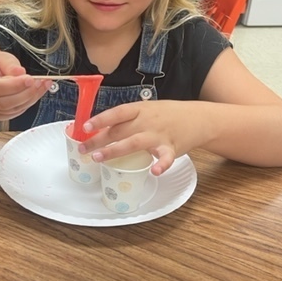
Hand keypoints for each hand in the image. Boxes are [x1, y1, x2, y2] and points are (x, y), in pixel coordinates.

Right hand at [0, 51, 51, 120]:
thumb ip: (9, 64)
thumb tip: (20, 72)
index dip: (14, 85)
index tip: (29, 79)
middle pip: (4, 102)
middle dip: (26, 93)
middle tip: (39, 82)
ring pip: (12, 109)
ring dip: (30, 98)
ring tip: (42, 86)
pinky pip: (16, 112)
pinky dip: (29, 103)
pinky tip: (37, 93)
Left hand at [78, 100, 205, 175]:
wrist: (199, 118)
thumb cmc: (167, 115)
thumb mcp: (147, 110)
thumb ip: (128, 119)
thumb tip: (102, 130)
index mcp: (140, 109)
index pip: (117, 112)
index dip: (101, 119)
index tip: (85, 127)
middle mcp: (148, 121)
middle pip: (120, 130)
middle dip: (99, 140)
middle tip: (83, 149)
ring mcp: (160, 134)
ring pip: (135, 142)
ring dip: (115, 151)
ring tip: (99, 158)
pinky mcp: (172, 148)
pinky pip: (166, 157)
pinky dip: (161, 164)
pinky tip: (154, 171)